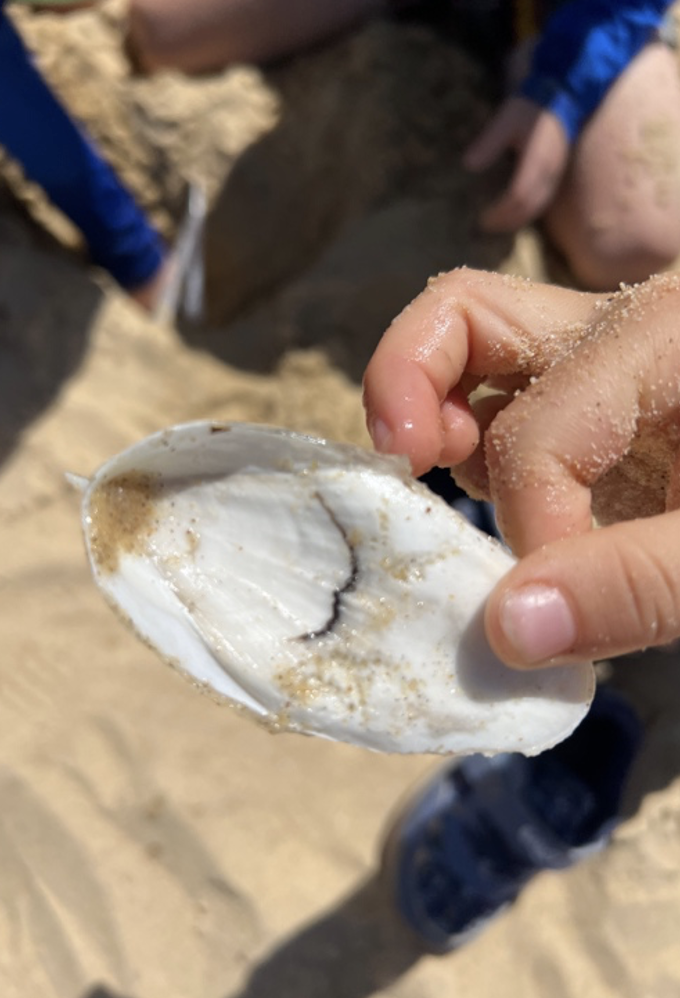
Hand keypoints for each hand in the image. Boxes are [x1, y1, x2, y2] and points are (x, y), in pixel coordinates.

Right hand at [362, 268, 679, 667]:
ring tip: (436, 479)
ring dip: (432, 413)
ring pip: (472, 351)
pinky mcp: (598, 404)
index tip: (560, 614)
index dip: (535, 531)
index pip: (540, 434)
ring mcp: (603, 360)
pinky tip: (492, 500)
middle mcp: (620, 326)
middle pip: (467, 312)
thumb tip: (505, 633)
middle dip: (406, 381)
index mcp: (664, 337)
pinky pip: (502, 402)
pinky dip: (473, 446)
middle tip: (398, 461)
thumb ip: (636, 586)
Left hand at [464, 96, 570, 231]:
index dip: (500, 212)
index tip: (481, 218)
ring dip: (516, 221)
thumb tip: (468, 165)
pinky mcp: (557, 176)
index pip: (518, 197)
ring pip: (537, 209)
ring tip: (496, 226)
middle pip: (528, 209)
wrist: (560, 98)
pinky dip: (526, 214)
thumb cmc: (529, 109)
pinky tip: (513, 215)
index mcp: (536, 162)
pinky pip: (542, 203)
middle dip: (506, 222)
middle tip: (483, 228)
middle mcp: (549, 174)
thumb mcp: (505, 120)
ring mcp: (555, 176)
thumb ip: (488, 143)